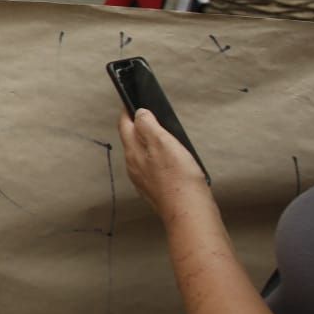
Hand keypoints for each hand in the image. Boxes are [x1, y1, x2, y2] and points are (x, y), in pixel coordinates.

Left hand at [117, 108, 211, 222]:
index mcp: (133, 151)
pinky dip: (155, 158)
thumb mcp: (163, 142)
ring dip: (146, 142)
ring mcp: (142, 179)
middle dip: (136, 126)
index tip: (130, 101)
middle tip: (147, 115)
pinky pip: (150, 168)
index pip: (124, 125)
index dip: (127, 111)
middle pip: (131, 139)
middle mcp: (133, 166)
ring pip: (140, 154)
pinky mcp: (154, 189)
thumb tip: (139, 113)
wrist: (188, 212)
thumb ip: (148, 125)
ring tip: (158, 134)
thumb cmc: (178, 178)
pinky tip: (167, 159)